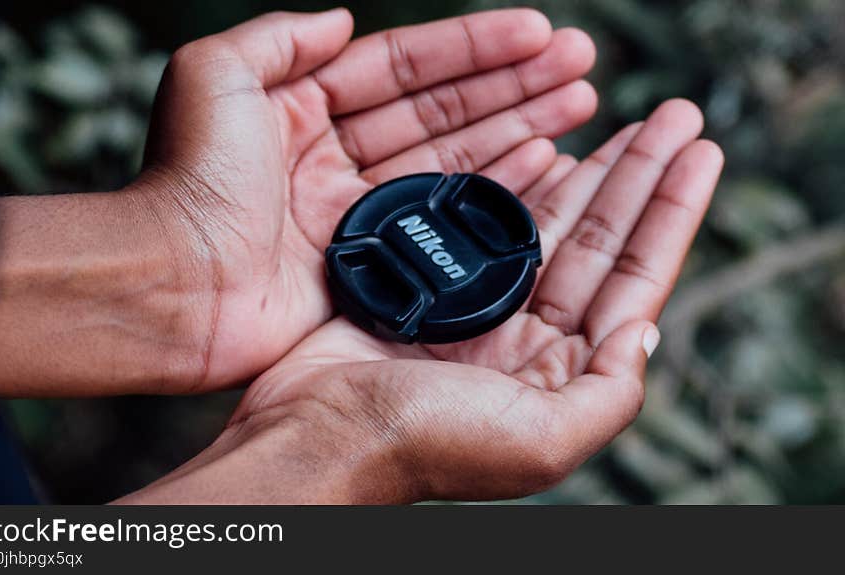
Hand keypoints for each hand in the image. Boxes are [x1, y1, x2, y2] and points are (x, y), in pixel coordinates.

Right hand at [119, 100, 723, 502]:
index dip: (669, 215)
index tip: (698, 156)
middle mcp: (529, 338)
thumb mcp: (544, 440)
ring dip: (590, 174)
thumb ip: (610, 391)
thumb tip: (646, 328)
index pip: (634, 282)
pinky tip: (543, 153)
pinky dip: (516, 185)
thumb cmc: (424, 446)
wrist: (319, 431)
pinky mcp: (433, 285)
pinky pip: (486, 222)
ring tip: (627, 129)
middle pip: (600, 241)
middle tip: (672, 120)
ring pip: (550, 226)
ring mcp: (481, 308)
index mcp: (562, 373)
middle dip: (638, 179)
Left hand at [136, 8, 598, 390]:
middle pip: (443, 111)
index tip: (538, 32)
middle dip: (514, 85)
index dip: (472, 48)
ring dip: (520, 130)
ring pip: (455, 160)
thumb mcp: (215, 75)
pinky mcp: (371, 265)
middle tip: (581, 67)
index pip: (404, 68)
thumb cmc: (187, 182)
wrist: (172, 286)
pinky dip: (495, 193)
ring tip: (579, 105)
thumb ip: (279, 38)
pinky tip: (543, 167)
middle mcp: (335, 159)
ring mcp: (357, 214)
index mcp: (302, 109)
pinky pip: (446, 221)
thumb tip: (342, 17)